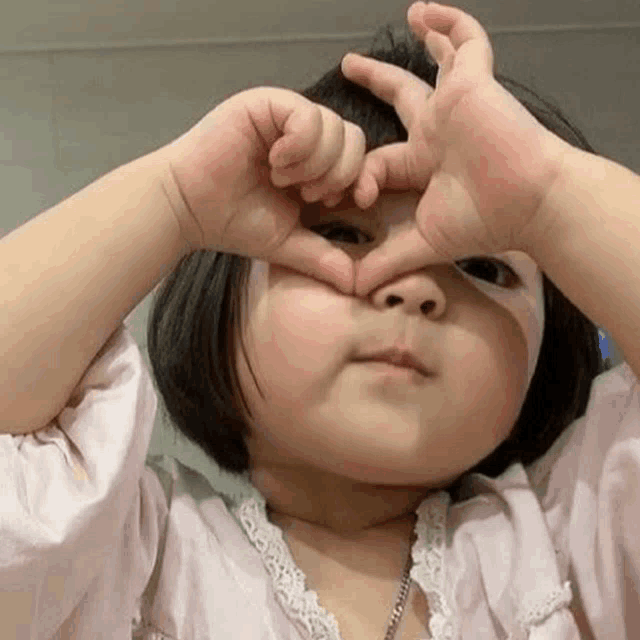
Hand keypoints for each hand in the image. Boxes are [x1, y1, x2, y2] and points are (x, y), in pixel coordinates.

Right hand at [163, 87, 365, 293]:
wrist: (188, 209)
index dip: (363, 180)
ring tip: (282, 179)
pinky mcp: (268, 104)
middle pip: (354, 139)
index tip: (348, 203)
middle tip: (306, 193)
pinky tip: (275, 162)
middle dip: (338, 174)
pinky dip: (299, 146)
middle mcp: (304, 136)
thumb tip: (355, 284)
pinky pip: (308, 116)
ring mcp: (286, 117)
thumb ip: (322, 257)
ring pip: (335, 127)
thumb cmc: (233, 223)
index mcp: (314, 164)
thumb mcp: (287, 242)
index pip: (360, 159)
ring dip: (315, 162)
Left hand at [341, 1, 568, 295]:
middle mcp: (439, 132)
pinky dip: (450, 23)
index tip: (341, 195)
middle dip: (375, 83)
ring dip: (424, 39)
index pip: (381, 161)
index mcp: (425, 165)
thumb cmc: (483, 222)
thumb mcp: (423, 242)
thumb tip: (351, 289)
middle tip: (348, 68)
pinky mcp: (474, 84)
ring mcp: (458, 104)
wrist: (531, 204)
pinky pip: (466, 42)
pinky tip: (426, 11)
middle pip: (403, 100)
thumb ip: (386, 260)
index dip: (359, 176)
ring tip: (410, 15)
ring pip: (439, 63)